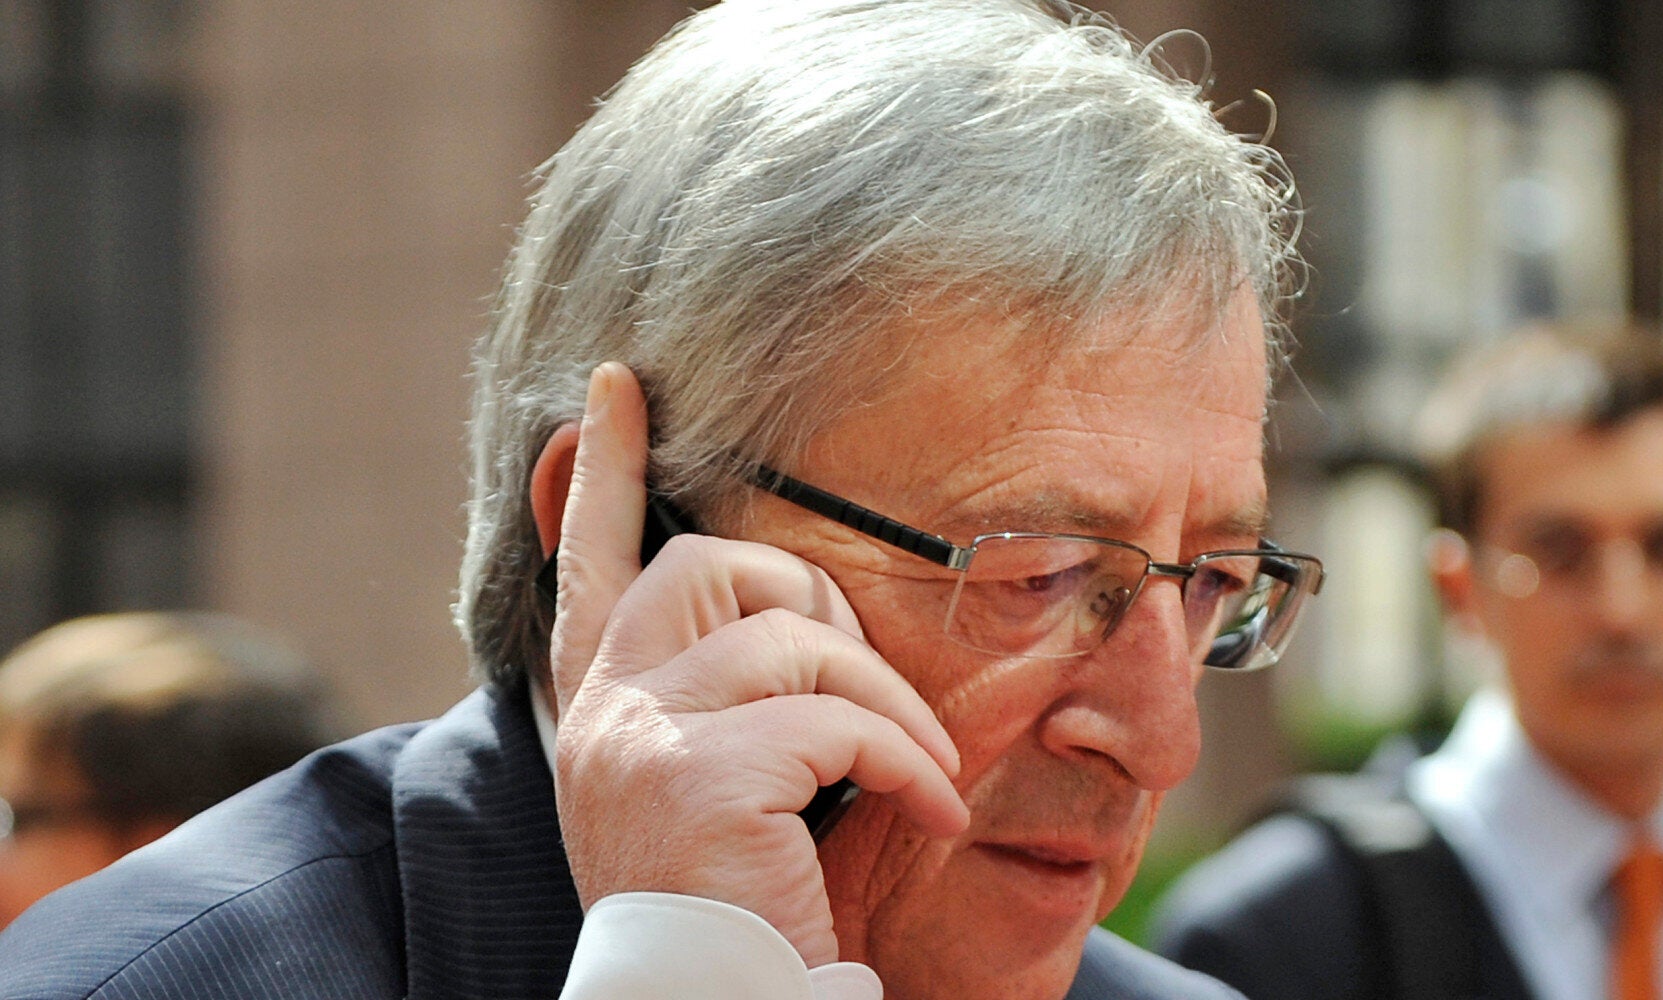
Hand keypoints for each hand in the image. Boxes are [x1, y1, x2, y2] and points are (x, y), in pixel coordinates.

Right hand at [547, 363, 968, 965]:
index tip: (616, 385)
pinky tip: (934, 811)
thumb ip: (728, 700)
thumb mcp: (719, 787)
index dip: (607, 472)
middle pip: (706, 565)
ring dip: (889, 703)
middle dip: (812, 602)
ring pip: (796, 641)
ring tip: (927, 771)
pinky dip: (908, 759)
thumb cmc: (746, 905)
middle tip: (867, 686)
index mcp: (606, 711)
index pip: (593, 566)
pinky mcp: (700, 777)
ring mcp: (642, 739)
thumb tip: (798, 616)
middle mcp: (606, 714)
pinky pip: (839, 720)